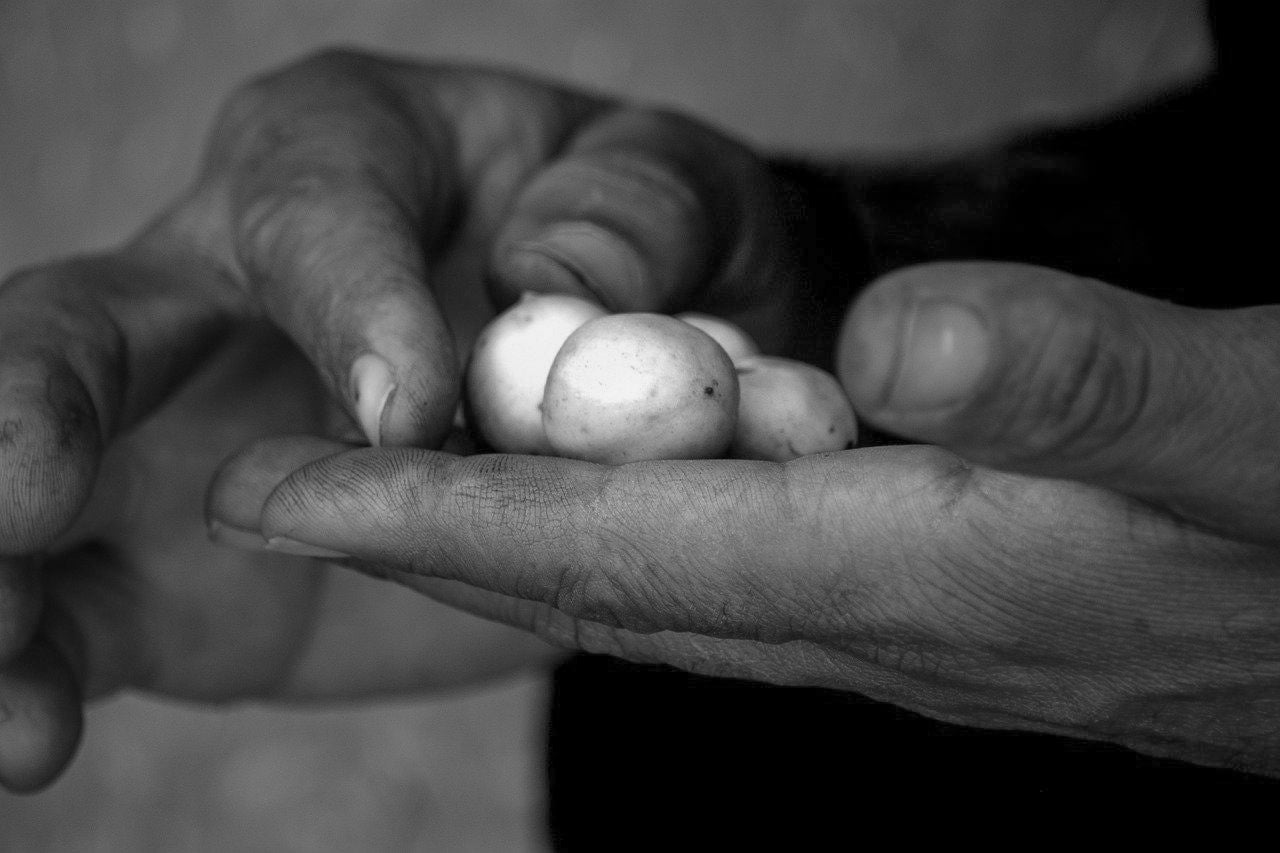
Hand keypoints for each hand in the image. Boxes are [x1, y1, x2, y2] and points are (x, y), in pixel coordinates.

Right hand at [0, 49, 796, 790]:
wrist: (629, 388)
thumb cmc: (652, 253)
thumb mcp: (680, 194)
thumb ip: (633, 215)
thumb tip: (549, 283)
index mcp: (347, 157)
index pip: (313, 210)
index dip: (346, 302)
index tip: (403, 414)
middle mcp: (222, 280)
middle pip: (83, 326)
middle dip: (33, 403)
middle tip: (23, 494)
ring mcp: (185, 432)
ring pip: (42, 478)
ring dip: (5, 575)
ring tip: (9, 691)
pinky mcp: (184, 562)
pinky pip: (85, 611)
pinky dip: (44, 668)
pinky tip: (33, 733)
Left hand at [212, 261, 1279, 775]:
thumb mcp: (1257, 433)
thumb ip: (1081, 389)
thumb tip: (897, 338)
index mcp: (913, 578)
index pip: (611, 554)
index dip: (433, 521)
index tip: (270, 489)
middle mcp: (874, 626)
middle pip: (593, 590)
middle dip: (425, 546)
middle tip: (280, 496)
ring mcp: (897, 633)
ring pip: (650, 594)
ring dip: (513, 551)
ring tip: (400, 501)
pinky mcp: (936, 612)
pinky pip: (728, 585)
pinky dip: (630, 546)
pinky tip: (608, 513)